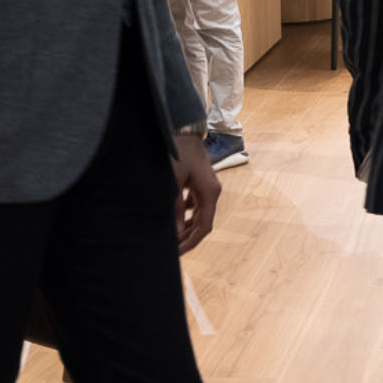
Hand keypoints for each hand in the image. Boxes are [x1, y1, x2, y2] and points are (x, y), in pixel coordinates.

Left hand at [172, 133, 219, 252]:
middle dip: (187, 237)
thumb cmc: (178, 154)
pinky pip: (194, 204)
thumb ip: (174, 209)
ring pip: (198, 214)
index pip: (204, 227)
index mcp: (209, 193)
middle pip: (202, 222)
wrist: (182, 130)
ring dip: (186, 226)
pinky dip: (185, 213)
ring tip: (171, 235)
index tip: (177, 253)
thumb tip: (175, 233)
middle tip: (171, 248)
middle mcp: (212, 191)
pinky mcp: (199, 181)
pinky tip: (172, 215)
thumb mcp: (173, 183)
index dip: (191, 242)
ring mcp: (206, 186)